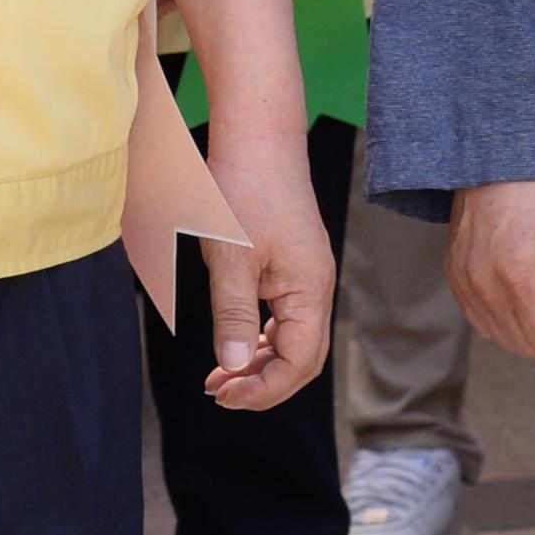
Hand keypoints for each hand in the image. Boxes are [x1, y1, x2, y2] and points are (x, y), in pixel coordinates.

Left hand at [193, 125, 333, 412]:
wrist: (258, 138)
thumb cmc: (244, 191)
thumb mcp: (230, 258)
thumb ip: (231, 316)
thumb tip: (232, 367)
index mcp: (309, 290)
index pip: (300, 362)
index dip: (265, 389)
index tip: (224, 397)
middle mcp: (315, 287)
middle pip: (301, 357)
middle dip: (263, 383)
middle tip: (218, 393)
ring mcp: (305, 275)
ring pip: (292, 338)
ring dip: (258, 362)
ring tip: (219, 376)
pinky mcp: (292, 264)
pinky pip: (283, 317)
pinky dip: (258, 337)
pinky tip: (234, 342)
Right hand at [449, 179, 534, 357]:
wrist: (498, 153)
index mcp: (520, 278)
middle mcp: (485, 288)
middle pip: (528, 345)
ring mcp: (464, 284)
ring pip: (503, 337)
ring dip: (528, 321)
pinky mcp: (454, 277)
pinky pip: (481, 319)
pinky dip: (503, 311)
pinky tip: (516, 278)